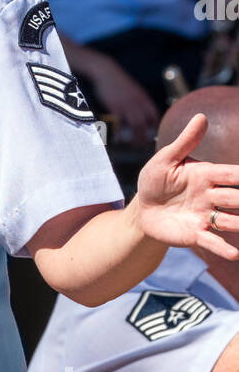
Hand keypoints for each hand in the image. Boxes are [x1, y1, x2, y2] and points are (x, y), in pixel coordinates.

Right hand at [91, 57, 159, 148]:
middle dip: (145, 137)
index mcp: (144, 98)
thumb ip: (138, 101)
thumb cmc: (117, 82)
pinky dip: (120, 133)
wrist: (106, 72)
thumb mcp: (132, 90)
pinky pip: (120, 123)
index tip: (151, 136)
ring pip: (136, 125)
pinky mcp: (116, 107)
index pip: (154, 116)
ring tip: (132, 145)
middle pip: (146, 123)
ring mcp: (127, 105)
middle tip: (141, 146)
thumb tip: (140, 112)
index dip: (154, 127)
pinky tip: (118, 139)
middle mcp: (138, 103)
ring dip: (135, 138)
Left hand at [136, 113, 238, 258]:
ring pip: (229, 221)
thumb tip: (201, 116)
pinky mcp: (195, 235)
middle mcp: (211, 196)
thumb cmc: (156, 179)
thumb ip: (184, 142)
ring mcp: (204, 217)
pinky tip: (235, 255)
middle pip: (235, 198)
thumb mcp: (165, 159)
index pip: (231, 174)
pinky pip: (212, 242)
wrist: (142, 209)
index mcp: (206, 175)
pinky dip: (223, 248)